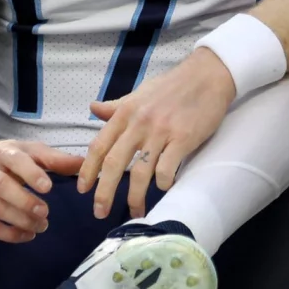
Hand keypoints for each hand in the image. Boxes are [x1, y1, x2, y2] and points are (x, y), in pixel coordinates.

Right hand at [0, 141, 80, 243]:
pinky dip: (8, 235)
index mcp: (3, 152)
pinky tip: (26, 235)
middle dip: (24, 202)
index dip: (31, 174)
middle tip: (45, 213)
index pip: (15, 161)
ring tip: (41, 226)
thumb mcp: (30, 152)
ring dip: (20, 221)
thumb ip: (55, 159)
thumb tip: (84, 164)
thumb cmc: (9, 158)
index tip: (48, 187)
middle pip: (1, 186)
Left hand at [80, 49, 237, 221]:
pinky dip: (163, 183)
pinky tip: (164, 188)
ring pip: (140, 172)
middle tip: (99, 212)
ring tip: (135, 212)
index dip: (88, 170)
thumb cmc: (172, 85)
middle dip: (104, 192)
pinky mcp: (183, 139)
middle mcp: (139, 123)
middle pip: (114, 164)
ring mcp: (161, 132)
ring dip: (135, 197)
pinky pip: (167, 169)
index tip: (82, 189)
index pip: (99, 146)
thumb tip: (92, 108)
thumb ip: (116, 106)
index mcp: (125, 112)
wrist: (207, 75)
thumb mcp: (139, 93)